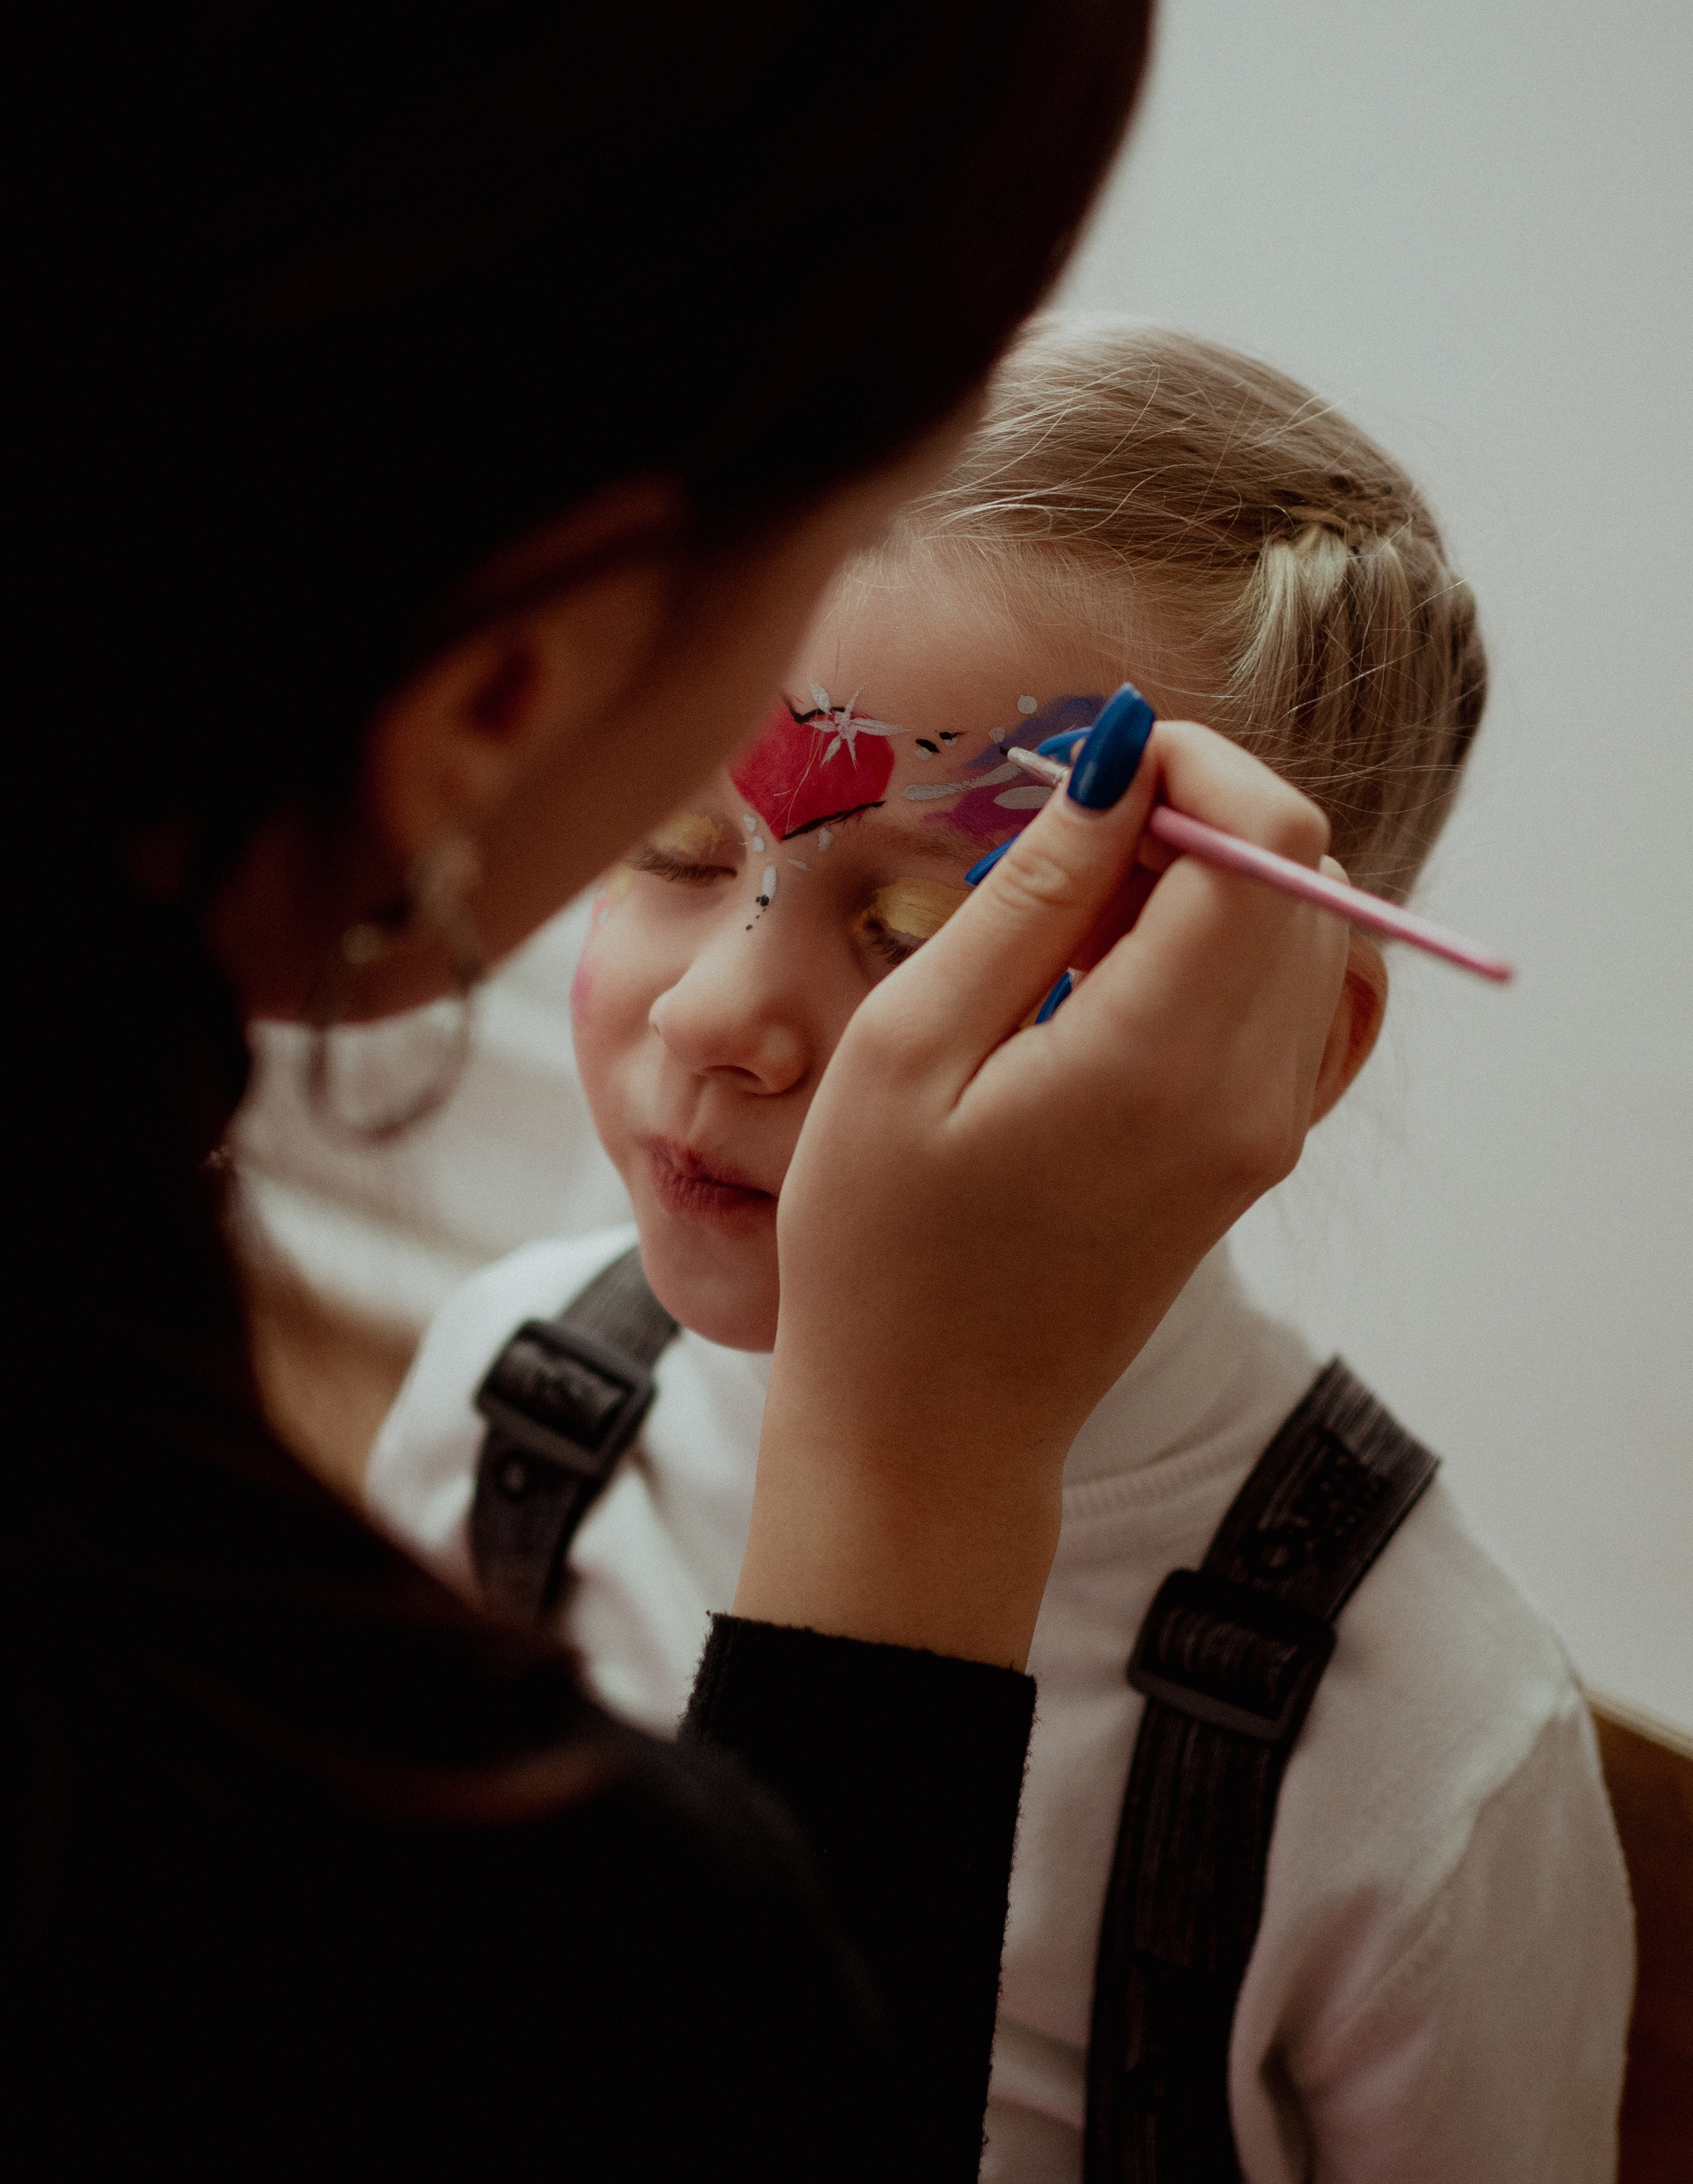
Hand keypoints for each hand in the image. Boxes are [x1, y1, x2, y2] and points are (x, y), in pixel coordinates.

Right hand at [734, 719, 1346, 1666]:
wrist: (929, 1424)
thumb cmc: (879, 1250)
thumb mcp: (910, 1048)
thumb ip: (1032, 893)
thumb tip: (1120, 759)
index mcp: (1165, 1062)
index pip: (1271, 839)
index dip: (1193, 762)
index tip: (1086, 767)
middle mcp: (1252, 1095)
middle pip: (1304, 873)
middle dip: (1196, 813)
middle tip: (1057, 851)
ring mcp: (1267, 1133)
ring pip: (1304, 933)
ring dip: (1206, 884)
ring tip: (1069, 928)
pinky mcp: (1254, 1156)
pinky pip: (1293, 1007)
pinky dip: (1225, 956)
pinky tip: (1116, 983)